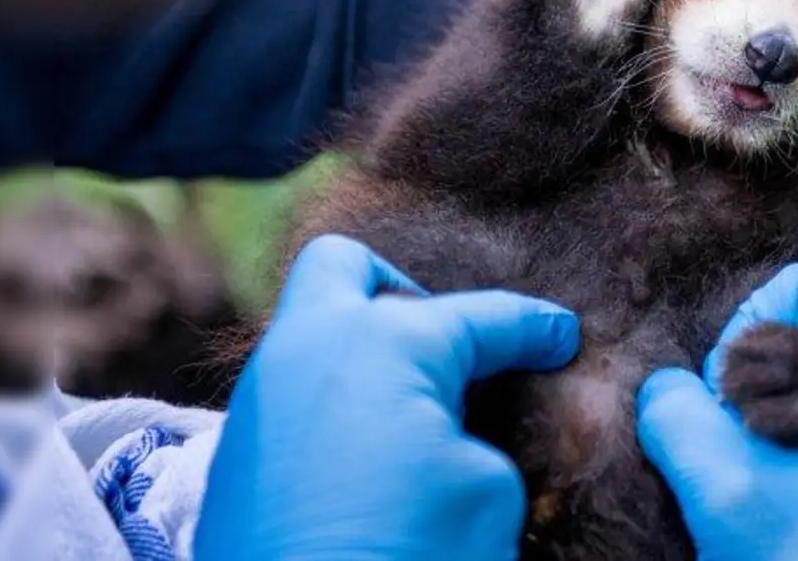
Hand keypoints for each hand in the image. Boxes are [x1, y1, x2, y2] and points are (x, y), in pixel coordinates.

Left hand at [194, 235, 578, 560]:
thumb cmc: (411, 555)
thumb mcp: (486, 486)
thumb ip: (476, 428)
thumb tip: (452, 427)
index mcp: (385, 341)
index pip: (485, 318)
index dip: (535, 328)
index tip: (562, 337)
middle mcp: (310, 348)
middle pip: (347, 266)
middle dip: (400, 287)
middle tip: (447, 345)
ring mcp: (261, 399)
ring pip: (309, 334)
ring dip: (362, 353)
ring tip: (414, 405)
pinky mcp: (235, 455)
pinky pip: (291, 396)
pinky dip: (335, 405)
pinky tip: (372, 454)